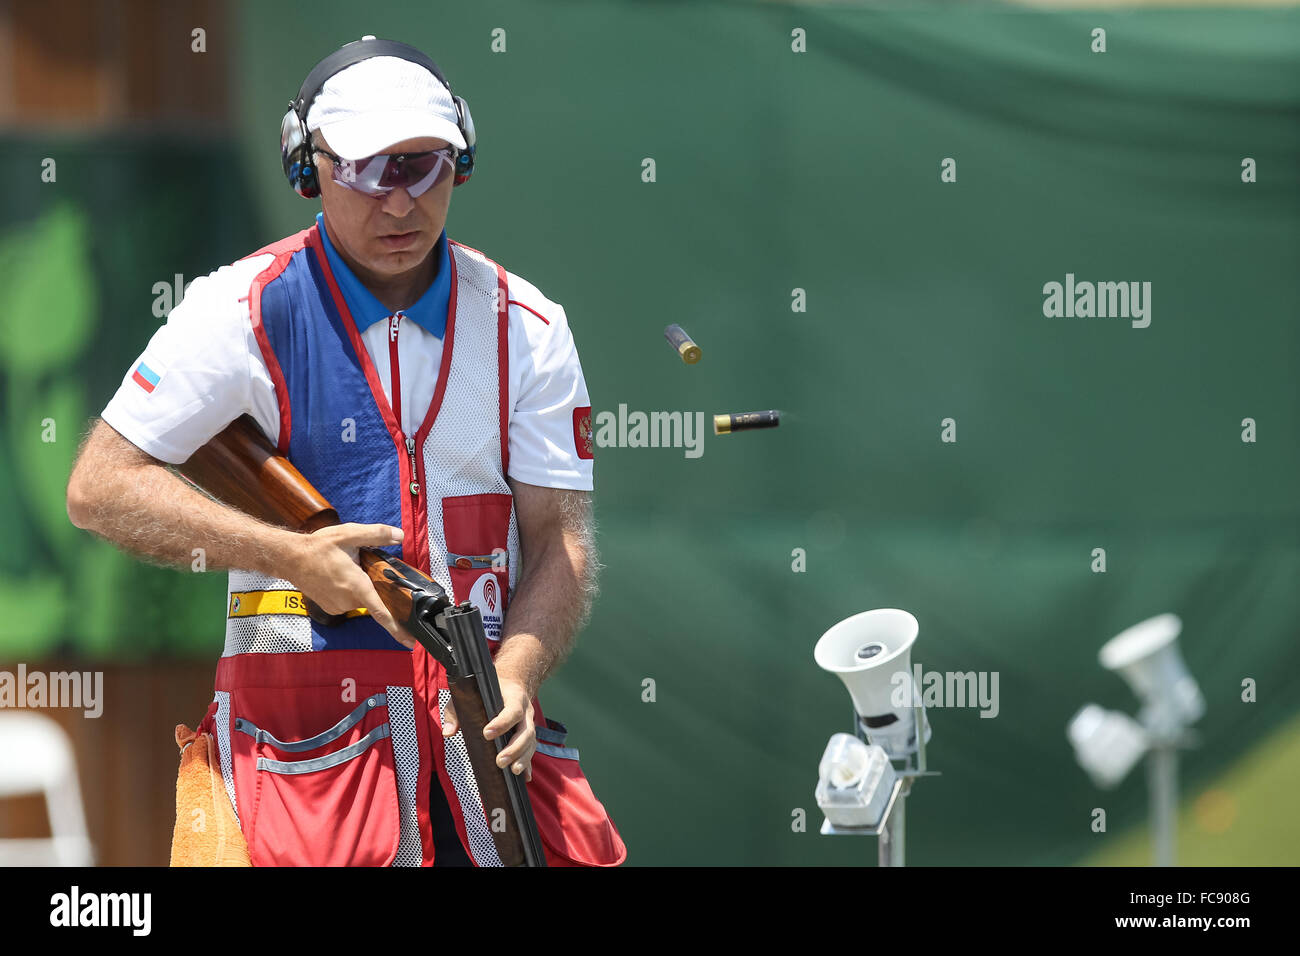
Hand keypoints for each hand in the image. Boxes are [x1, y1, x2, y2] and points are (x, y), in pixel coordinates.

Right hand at [282, 523, 417, 648]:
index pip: (381, 612)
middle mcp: (348, 600)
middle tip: (360, 564)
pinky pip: (349, 600)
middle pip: (374, 598)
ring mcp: (338, 607)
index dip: (397, 628)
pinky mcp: (331, 608)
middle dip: (374, 584)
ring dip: (360, 586)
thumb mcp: (349, 534)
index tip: (409, 641)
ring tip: (345, 567)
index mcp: (356, 586)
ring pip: (361, 598)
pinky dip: (349, 590)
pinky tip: (338, 576)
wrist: (289, 558)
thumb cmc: (317, 547)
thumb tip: (399, 535)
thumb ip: (376, 534)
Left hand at [441, 677, 536, 781]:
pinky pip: (531, 751)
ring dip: (523, 758)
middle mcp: (526, 712)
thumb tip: (448, 732)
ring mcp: (529, 724)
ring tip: (513, 771)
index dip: (502, 723)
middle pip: (526, 731)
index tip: (486, 734)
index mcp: (514, 697)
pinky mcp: (528, 736)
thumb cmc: (487, 690)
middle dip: (514, 748)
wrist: (511, 683)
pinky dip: (529, 765)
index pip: (512, 711)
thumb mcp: (470, 693)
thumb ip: (456, 710)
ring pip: (531, 743)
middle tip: (499, 761)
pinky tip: (524, 777)